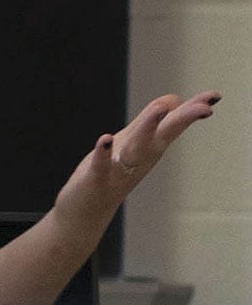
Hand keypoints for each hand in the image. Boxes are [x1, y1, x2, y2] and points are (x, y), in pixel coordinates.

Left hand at [54, 90, 220, 225]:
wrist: (88, 208)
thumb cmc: (113, 170)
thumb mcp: (135, 141)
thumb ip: (153, 120)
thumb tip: (175, 99)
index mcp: (150, 146)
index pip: (175, 124)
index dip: (193, 109)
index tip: (215, 96)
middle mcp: (141, 157)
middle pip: (165, 134)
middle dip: (183, 118)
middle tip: (204, 107)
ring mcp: (120, 168)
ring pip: (137, 147)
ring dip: (148, 127)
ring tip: (159, 108)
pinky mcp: (97, 178)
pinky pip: (101, 165)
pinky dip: (104, 153)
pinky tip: (105, 138)